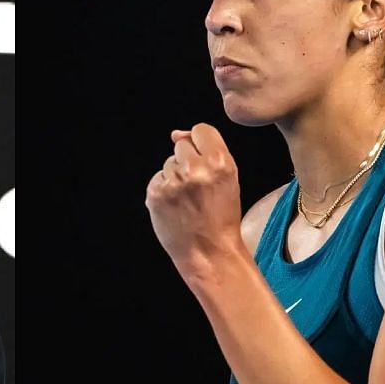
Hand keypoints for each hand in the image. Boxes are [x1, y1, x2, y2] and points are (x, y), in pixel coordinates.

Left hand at [145, 124, 244, 276]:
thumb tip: (177, 134)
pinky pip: (157, 179)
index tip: (203, 160)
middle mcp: (195, 169)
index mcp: (220, 162)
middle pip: (181, 146)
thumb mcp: (228, 178)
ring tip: (187, 200)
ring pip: (168, 164)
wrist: (209, 252)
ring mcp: (173, 182)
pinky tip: (176, 207)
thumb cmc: (221, 217)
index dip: (201, 144)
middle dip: (187, 162)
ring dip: (175, 177)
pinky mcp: (156, 194)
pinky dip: (164, 191)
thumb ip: (208, 150)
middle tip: (197, 187)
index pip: (200, 130)